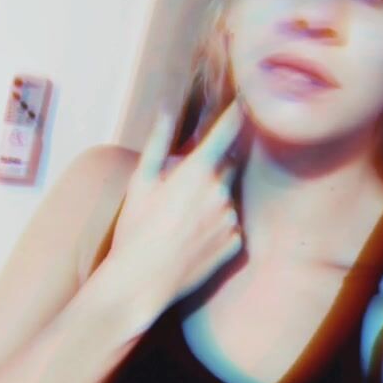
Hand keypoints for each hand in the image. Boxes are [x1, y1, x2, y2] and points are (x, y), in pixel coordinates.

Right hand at [105, 100, 243, 335]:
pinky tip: (192, 241)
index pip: (228, 131)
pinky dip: (216, 228)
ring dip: (214, 201)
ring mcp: (231, 219)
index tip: (247, 100)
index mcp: (198, 171)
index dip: (239, 112)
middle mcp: (222, 191)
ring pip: (227, 199)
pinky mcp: (235, 244)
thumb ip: (158, 143)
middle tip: (187, 186)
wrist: (142, 282)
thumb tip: (166, 109)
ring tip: (181, 223)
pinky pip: (230, 227)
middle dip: (214, 167)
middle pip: (229, 166)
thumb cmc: (135, 229)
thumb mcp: (141, 182)